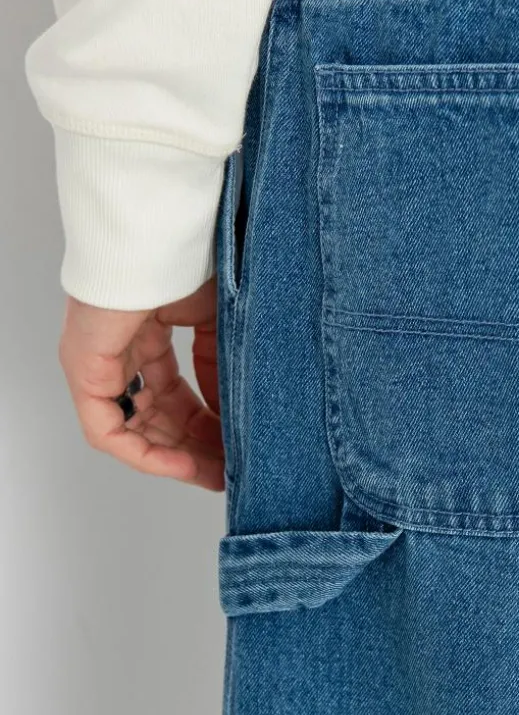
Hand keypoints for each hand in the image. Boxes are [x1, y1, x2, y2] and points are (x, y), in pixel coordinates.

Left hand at [58, 276, 225, 489]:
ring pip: (134, 431)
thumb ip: (221, 368)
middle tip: (232, 470)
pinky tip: (184, 466)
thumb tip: (232, 412)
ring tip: (215, 475)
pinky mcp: (84, 374)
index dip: (206, 425)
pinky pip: (109, 432)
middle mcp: (118, 354)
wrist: (157, 238)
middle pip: (155, 419)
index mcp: (146, 334)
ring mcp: (97, 366)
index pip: (172, 395)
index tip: (238, 446)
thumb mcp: (217, 323)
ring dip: (176, 458)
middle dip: (195, 448)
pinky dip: (146, 455)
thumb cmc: (186, 262)